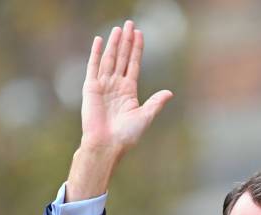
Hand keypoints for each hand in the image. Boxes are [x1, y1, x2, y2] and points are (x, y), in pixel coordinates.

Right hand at [66, 21, 172, 201]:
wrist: (107, 144)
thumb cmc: (126, 135)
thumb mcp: (145, 117)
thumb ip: (155, 103)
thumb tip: (169, 92)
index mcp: (129, 91)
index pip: (134, 64)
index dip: (137, 49)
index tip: (140, 34)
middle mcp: (116, 85)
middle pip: (122, 58)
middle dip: (126, 41)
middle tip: (130, 23)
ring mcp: (103, 85)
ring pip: (110, 59)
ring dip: (114, 44)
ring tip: (119, 28)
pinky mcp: (91, 88)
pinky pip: (94, 66)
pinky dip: (96, 53)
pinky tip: (100, 40)